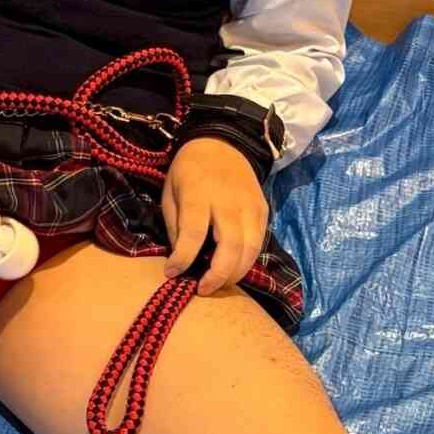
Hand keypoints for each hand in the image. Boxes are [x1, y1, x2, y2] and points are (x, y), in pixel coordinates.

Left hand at [159, 137, 268, 296]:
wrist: (222, 144)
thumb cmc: (188, 171)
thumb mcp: (170, 193)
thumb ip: (175, 226)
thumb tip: (180, 261)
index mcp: (199, 193)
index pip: (194, 232)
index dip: (183, 258)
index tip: (171, 273)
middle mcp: (229, 201)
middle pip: (231, 245)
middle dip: (218, 275)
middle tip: (202, 289)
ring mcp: (251, 206)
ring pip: (251, 249)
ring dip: (235, 274)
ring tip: (217, 284)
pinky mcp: (263, 211)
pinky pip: (259, 243)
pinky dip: (247, 261)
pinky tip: (232, 269)